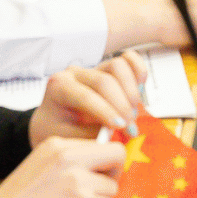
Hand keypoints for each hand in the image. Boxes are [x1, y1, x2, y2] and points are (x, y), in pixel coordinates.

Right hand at [0, 135, 124, 197]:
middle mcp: (69, 157)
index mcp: (56, 145)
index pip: (99, 143)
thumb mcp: (39, 168)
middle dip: (113, 174)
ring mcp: (78, 181)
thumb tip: (102, 166)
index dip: (101, 162)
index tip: (94, 175)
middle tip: (99, 191)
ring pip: (113, 188)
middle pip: (116, 154)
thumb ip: (68, 162)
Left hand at [28, 53, 145, 145]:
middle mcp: (76, 74)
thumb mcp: (66, 138)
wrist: (56, 123)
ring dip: (131, 91)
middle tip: (130, 128)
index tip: (120, 126)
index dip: (105, 111)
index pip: (85, 96)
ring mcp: (94, 68)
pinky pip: (129, 59)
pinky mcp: (110, 68)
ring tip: (134, 113)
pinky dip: (139, 72)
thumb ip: (89, 136)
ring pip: (118, 66)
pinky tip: (140, 91)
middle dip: (121, 105)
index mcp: (59, 87)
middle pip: (104, 81)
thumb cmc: (58, 130)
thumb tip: (114, 135)